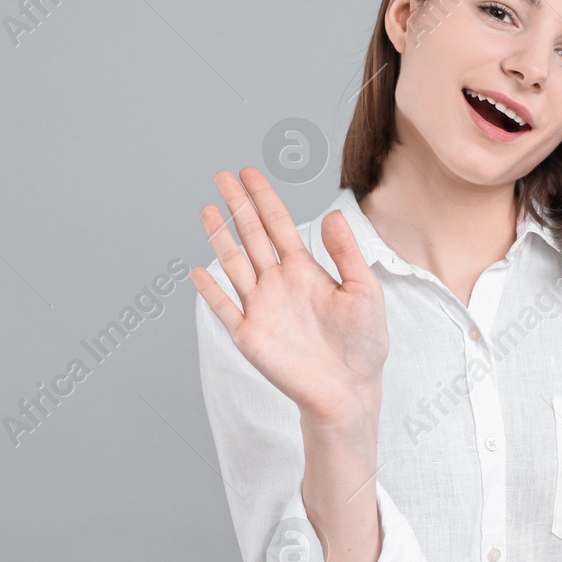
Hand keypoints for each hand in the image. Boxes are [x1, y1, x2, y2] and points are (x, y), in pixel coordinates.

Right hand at [190, 167, 387, 423]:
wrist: (350, 389)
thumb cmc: (363, 343)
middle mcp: (278, 283)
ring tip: (207, 209)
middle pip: (251, 235)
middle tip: (222, 175)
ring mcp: (261, 308)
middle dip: (237, 205)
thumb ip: (346, 253)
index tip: (249, 172)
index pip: (278, 225)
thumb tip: (332, 213)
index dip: (263, 197)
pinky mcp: (250, 335)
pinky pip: (224, 308)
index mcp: (304, 270)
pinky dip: (210, 291)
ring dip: (220, 237)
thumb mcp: (363, 291)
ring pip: (234, 264)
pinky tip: (198, 270)